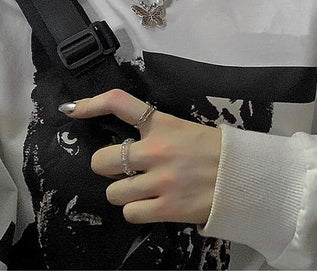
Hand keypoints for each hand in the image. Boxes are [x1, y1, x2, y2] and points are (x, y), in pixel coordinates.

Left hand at [60, 89, 221, 225]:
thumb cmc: (214, 150)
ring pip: (113, 192)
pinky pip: (130, 213)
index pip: (120, 103)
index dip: (92, 104)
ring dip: (123, 192)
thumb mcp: (183, 129)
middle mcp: (156, 150)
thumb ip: (155, 132)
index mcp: (161, 124)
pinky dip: (136, 210)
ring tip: (142, 189)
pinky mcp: (167, 207)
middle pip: (101, 160)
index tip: (73, 109)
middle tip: (122, 168)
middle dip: (107, 166)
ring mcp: (160, 180)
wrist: (243, 176)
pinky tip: (151, 204)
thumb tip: (127, 143)